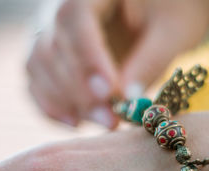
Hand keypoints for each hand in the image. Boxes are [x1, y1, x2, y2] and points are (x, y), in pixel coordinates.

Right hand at [26, 0, 208, 127]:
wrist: (157, 8)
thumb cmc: (171, 11)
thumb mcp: (172, 30)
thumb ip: (149, 62)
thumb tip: (126, 102)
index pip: (74, 17)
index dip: (87, 57)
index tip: (109, 92)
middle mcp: (58, 5)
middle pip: (51, 47)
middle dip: (80, 91)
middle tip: (111, 120)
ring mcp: (49, 29)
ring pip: (38, 67)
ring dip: (65, 101)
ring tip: (104, 121)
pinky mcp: (50, 54)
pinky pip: (36, 81)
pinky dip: (51, 105)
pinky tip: (77, 122)